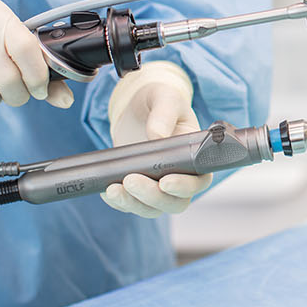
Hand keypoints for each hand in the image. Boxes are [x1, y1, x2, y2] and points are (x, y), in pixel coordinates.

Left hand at [101, 62, 211, 216]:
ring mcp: (159, 184)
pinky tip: (107, 191)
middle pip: (175, 203)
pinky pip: (131, 205)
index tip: (165, 181)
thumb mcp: (165, 98)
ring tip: (113, 189)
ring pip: (153, 208)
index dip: (185, 187)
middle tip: (131, 180)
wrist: (138, 106)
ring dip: (133, 203)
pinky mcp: (138, 187)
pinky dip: (120, 202)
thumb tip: (156, 136)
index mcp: (197, 157)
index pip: (199, 182)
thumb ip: (163, 114)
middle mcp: (182, 176)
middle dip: (153, 197)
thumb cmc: (160, 100)